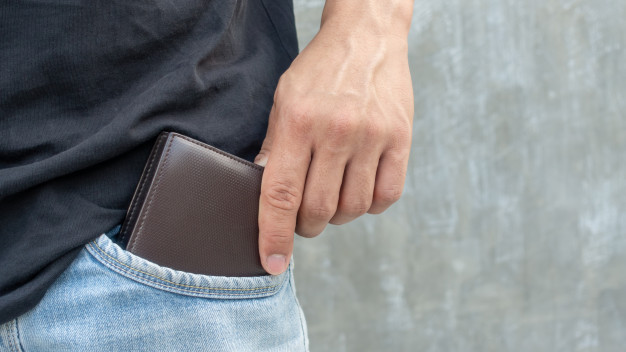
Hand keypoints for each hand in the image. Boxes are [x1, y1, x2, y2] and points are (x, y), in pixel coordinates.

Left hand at [254, 21, 413, 274]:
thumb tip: (263, 194)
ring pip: (353, 208)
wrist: (367, 37)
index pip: (280, 194)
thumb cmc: (320, 71)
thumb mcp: (283, 101)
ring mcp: (372, 136)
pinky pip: (386, 196)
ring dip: (337, 217)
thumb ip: (274, 148)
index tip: (273, 263)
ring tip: (331, 198)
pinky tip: (359, 189)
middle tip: (303, 217)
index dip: (274, 235)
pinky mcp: (400, 139)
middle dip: (306, 226)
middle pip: (319, 209)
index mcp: (298, 122)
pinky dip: (370, 205)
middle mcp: (336, 131)